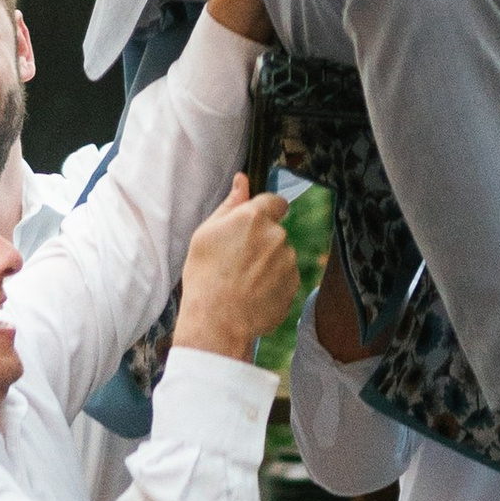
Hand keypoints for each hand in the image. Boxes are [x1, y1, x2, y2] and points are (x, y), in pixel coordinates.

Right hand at [177, 179, 297, 362]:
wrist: (217, 321)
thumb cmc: (205, 276)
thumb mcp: (206, 234)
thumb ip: (230, 204)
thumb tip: (242, 180)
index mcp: (254, 218)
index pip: (275, 201)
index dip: (264, 212)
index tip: (251, 226)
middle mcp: (277, 235)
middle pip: (275, 230)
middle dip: (261, 241)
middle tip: (237, 260)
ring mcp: (288, 261)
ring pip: (281, 255)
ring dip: (268, 263)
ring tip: (243, 281)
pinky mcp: (294, 284)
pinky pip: (285, 276)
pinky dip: (273, 283)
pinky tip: (252, 294)